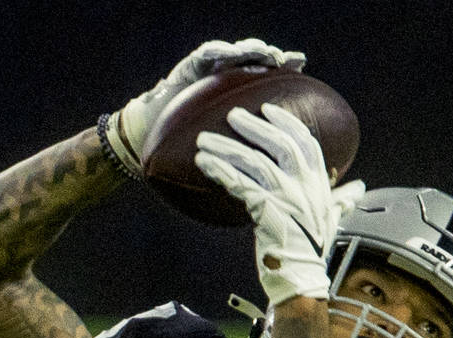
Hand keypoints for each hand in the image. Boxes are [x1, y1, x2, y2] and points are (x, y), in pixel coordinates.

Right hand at [101, 38, 305, 177]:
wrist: (150, 144)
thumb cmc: (188, 154)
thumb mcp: (227, 156)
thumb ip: (249, 155)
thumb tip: (280, 172)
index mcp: (242, 99)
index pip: (269, 82)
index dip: (286, 73)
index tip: (303, 70)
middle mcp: (227, 82)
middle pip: (256, 62)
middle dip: (273, 57)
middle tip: (287, 59)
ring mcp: (208, 72)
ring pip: (234, 53)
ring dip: (249, 50)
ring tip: (262, 52)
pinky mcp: (188, 68)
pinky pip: (204, 56)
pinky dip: (216, 52)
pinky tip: (226, 52)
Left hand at [194, 103, 365, 305]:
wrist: (302, 278)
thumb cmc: (312, 250)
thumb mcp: (332, 219)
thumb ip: (341, 200)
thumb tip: (358, 188)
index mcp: (318, 184)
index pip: (305, 142)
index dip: (287, 123)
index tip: (268, 109)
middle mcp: (304, 186)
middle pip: (279, 144)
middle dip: (254, 127)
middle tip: (232, 116)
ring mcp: (286, 197)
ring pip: (253, 162)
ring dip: (226, 148)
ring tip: (204, 141)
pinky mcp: (266, 210)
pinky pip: (239, 183)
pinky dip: (220, 171)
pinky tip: (203, 164)